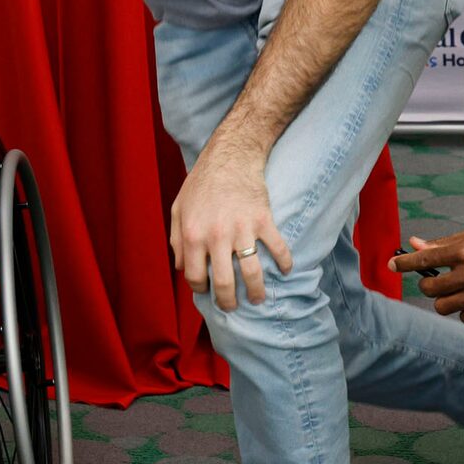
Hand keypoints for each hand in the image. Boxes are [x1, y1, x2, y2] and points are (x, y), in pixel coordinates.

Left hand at [168, 145, 294, 310]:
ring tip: (257, 299)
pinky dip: (285, 263)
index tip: (207, 291)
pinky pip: (278, 248)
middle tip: (232, 306)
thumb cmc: (201, 184)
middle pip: (224, 283)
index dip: (200, 289)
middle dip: (228, 301)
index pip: (195, 276)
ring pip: (252, 273)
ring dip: (256, 292)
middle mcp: (217, 236)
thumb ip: (177, 240)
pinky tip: (286, 271)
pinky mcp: (264, 220)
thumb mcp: (178, 209)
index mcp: (194, 235)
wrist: (230, 156)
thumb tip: (181, 267)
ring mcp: (242, 229)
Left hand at [393, 228, 463, 323]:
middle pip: (429, 289)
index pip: (424, 260)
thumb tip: (415, 244)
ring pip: (443, 307)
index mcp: (463, 251)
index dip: (404, 264)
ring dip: (446, 300)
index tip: (392, 265)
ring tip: (461, 291)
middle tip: (441, 281)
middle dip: (430, 285)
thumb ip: (444, 244)